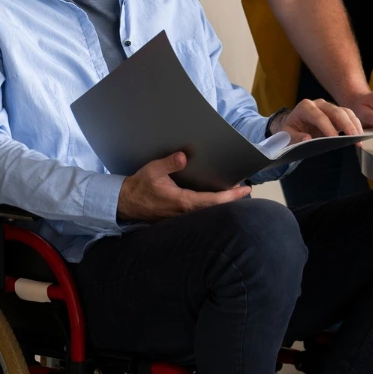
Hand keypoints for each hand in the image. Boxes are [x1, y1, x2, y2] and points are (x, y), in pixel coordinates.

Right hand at [116, 151, 250, 222]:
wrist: (126, 203)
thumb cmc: (140, 186)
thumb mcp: (153, 170)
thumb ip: (169, 163)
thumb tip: (184, 156)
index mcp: (182, 201)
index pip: (212, 200)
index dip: (230, 196)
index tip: (244, 190)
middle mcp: (185, 212)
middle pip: (215, 209)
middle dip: (231, 200)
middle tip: (246, 190)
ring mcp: (182, 217)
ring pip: (208, 212)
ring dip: (222, 203)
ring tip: (234, 193)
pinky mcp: (179, 217)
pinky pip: (200, 213)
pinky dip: (211, 206)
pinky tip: (216, 199)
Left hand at [274, 98, 362, 141]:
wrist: (295, 124)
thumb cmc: (291, 130)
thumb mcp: (287, 135)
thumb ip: (295, 138)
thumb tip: (307, 139)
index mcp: (305, 107)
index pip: (318, 116)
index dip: (327, 127)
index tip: (334, 139)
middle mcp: (318, 104)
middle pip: (335, 111)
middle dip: (346, 124)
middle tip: (353, 138)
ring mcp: (329, 107)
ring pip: (344, 112)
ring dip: (353, 124)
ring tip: (359, 138)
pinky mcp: (337, 112)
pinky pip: (349, 115)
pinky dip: (355, 124)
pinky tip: (359, 135)